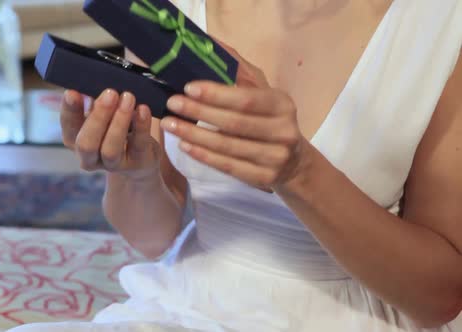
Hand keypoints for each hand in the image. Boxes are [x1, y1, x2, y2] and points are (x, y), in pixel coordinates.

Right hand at [60, 89, 160, 179]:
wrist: (141, 157)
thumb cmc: (116, 126)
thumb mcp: (104, 112)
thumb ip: (97, 99)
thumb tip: (98, 76)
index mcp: (75, 140)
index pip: (68, 127)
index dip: (69, 110)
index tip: (72, 92)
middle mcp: (89, 157)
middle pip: (86, 143)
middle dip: (98, 117)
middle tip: (110, 93)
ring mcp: (112, 164)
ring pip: (110, 149)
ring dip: (119, 121)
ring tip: (128, 97)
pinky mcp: (136, 163)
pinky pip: (138, 145)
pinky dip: (141, 126)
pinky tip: (143, 109)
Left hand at [159, 50, 311, 191]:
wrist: (294, 161)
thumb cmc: (270, 120)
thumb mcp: (264, 94)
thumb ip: (240, 73)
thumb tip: (212, 46)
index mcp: (282, 105)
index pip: (246, 99)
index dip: (216, 94)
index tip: (188, 87)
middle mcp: (283, 132)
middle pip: (234, 124)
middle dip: (198, 112)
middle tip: (172, 104)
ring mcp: (275, 158)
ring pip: (227, 147)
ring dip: (194, 135)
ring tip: (170, 124)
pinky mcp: (264, 179)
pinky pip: (228, 166)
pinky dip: (203, 155)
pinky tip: (184, 145)